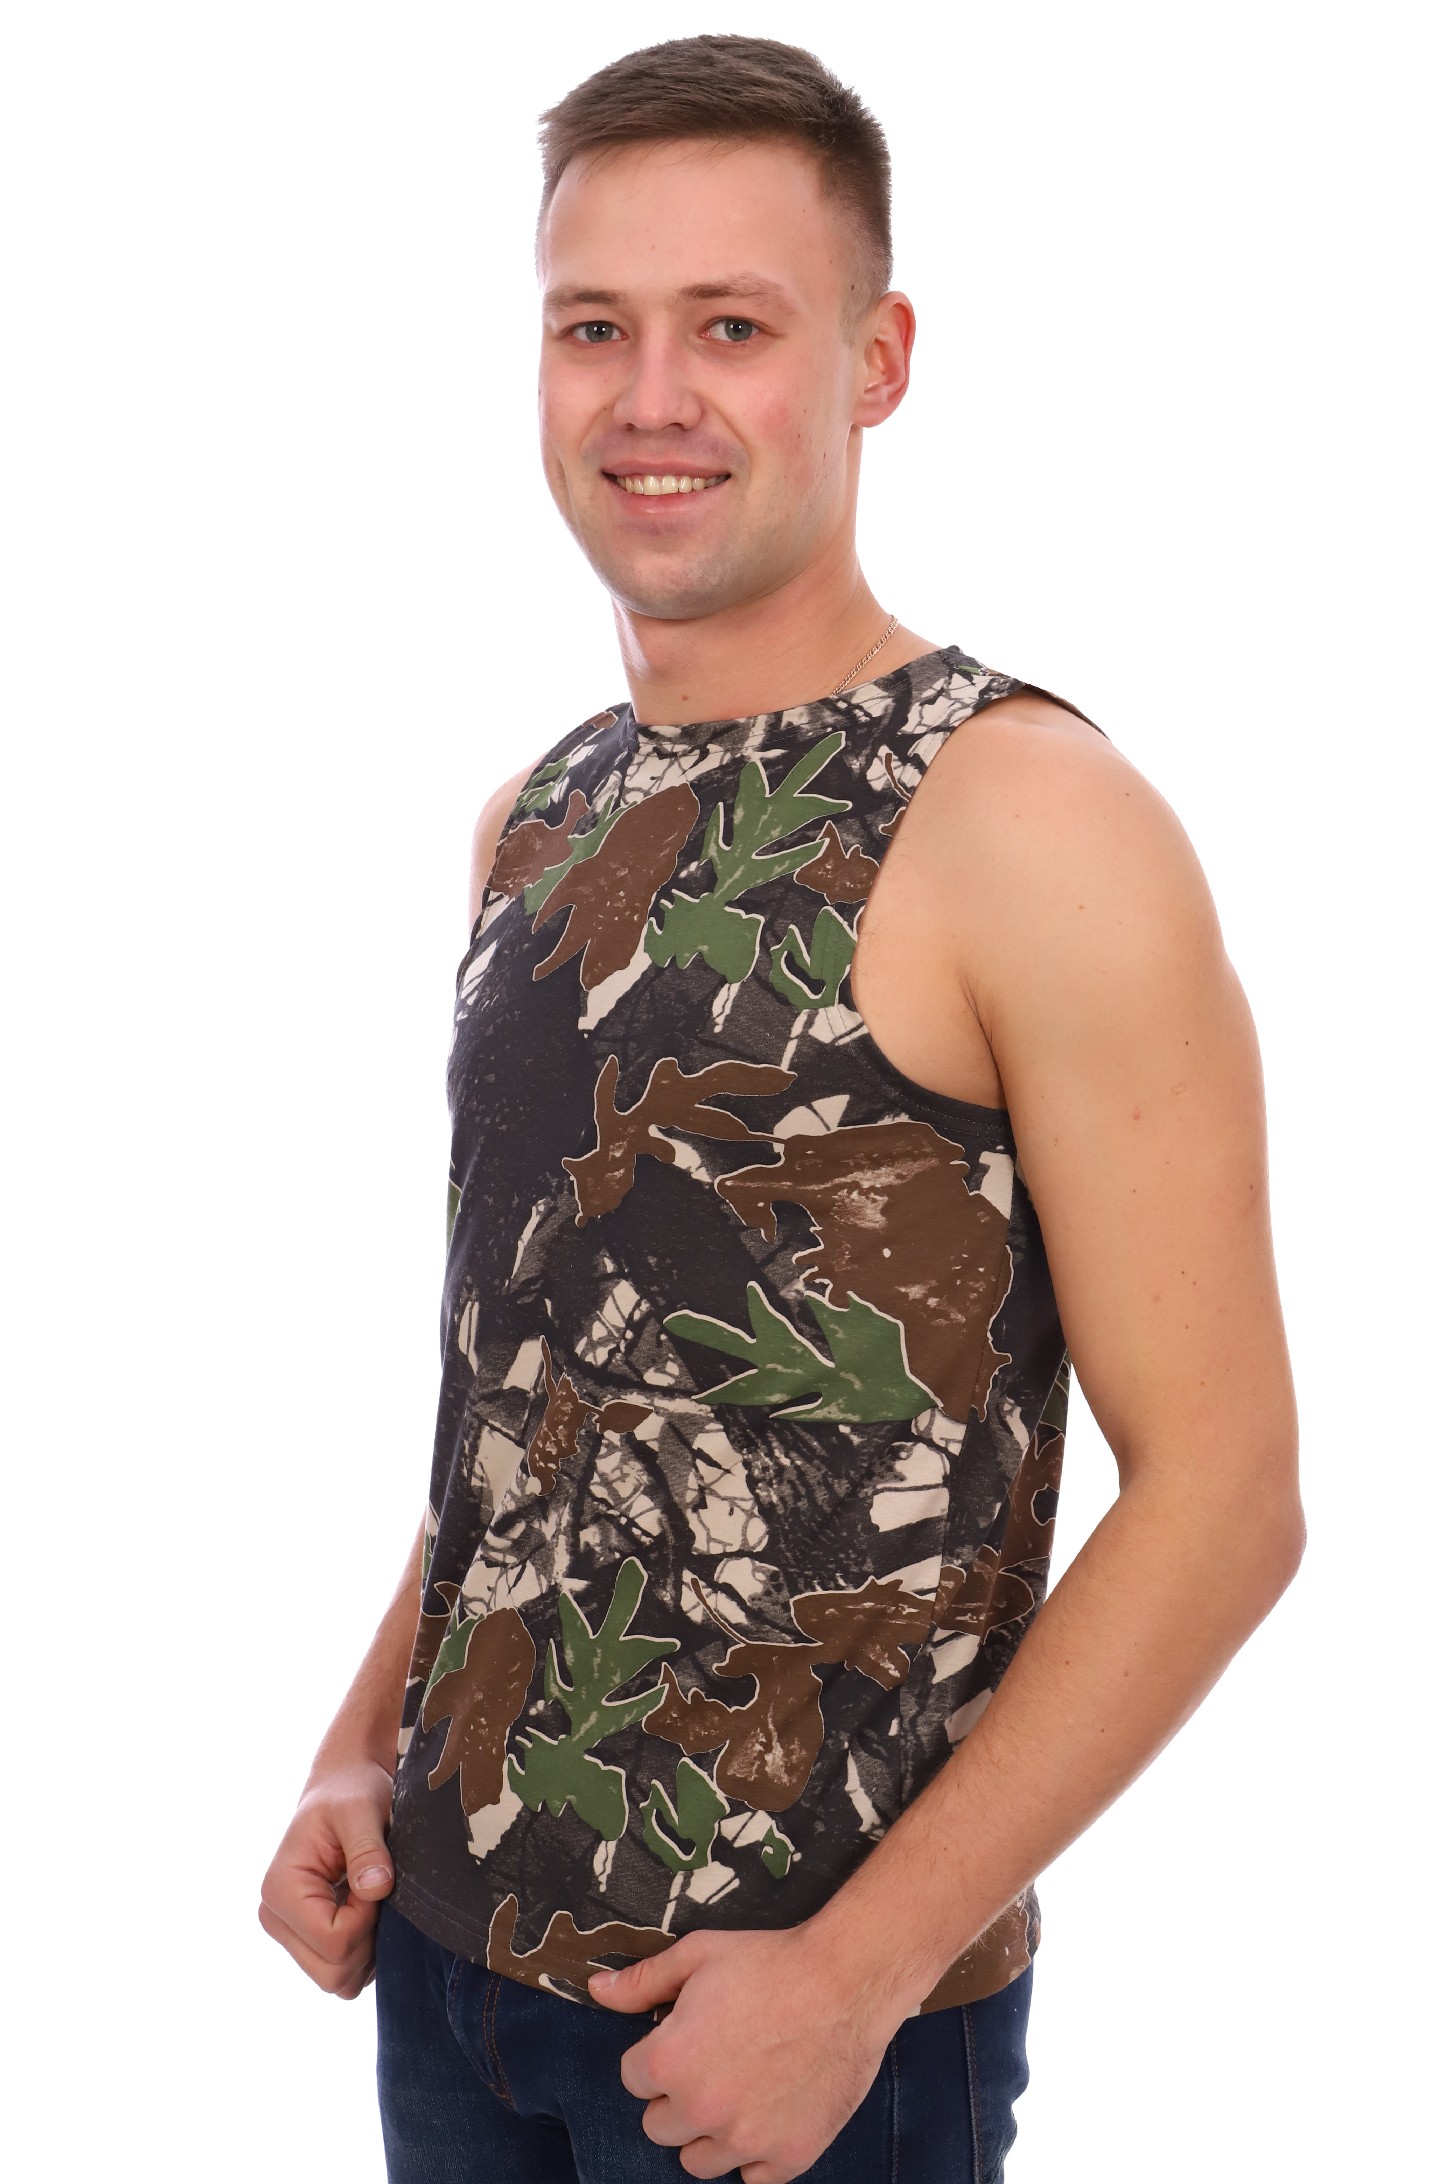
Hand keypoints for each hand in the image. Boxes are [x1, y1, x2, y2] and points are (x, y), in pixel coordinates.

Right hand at [258, 1758, 395, 1998]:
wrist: (344, 1786)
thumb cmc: (351, 1792)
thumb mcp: (361, 1810)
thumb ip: (367, 1849)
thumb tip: (375, 1888)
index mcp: (280, 1891)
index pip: (333, 1942)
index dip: (367, 1918)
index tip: (376, 1880)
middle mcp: (277, 1919)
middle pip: (333, 1975)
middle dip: (368, 1941)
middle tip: (376, 1891)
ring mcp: (291, 1933)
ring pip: (339, 1981)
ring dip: (368, 1947)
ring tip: (371, 1897)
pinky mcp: (308, 1939)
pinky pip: (344, 1972)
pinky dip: (365, 1949)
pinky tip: (367, 1908)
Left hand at [588, 1925, 902, 2182]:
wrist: (846, 1982)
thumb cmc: (770, 1963)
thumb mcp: (698, 1955)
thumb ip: (643, 1981)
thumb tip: (597, 1990)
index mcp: (671, 2061)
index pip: (634, 2079)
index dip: (658, 2055)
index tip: (685, 2039)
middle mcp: (701, 2109)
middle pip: (660, 2125)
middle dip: (678, 2096)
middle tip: (714, 2063)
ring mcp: (745, 2141)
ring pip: (698, 2161)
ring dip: (709, 2132)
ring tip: (737, 2091)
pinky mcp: (788, 2158)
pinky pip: (751, 2179)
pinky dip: (755, 2155)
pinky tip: (767, 2117)